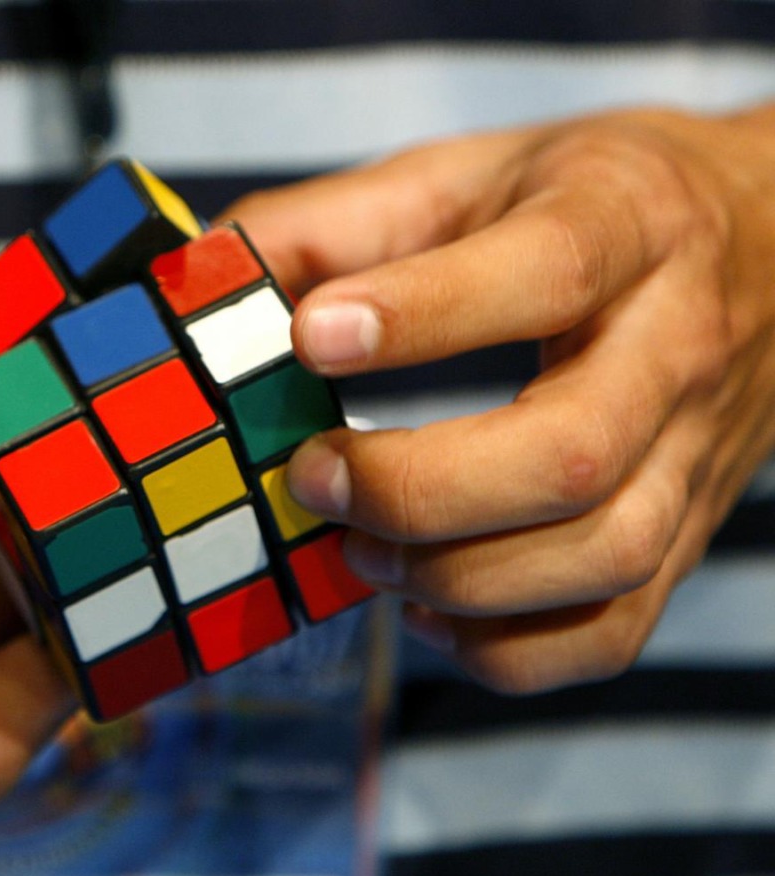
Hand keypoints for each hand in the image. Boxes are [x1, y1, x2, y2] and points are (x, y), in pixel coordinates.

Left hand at [225, 105, 774, 692]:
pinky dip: (508, 648)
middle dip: (418, 487)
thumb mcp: (474, 173)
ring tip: (359, 551)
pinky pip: (614, 630)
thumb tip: (209, 279)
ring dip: (455, 578)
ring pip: (601, 556)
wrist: (770, 239)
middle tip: (314, 477)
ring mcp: (694, 454)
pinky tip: (428, 612)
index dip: (424, 315)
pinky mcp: (684, 532)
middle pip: (571, 452)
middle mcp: (677, 346)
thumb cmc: (593, 203)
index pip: (548, 272)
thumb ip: (339, 222)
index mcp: (628, 223)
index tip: (309, 338)